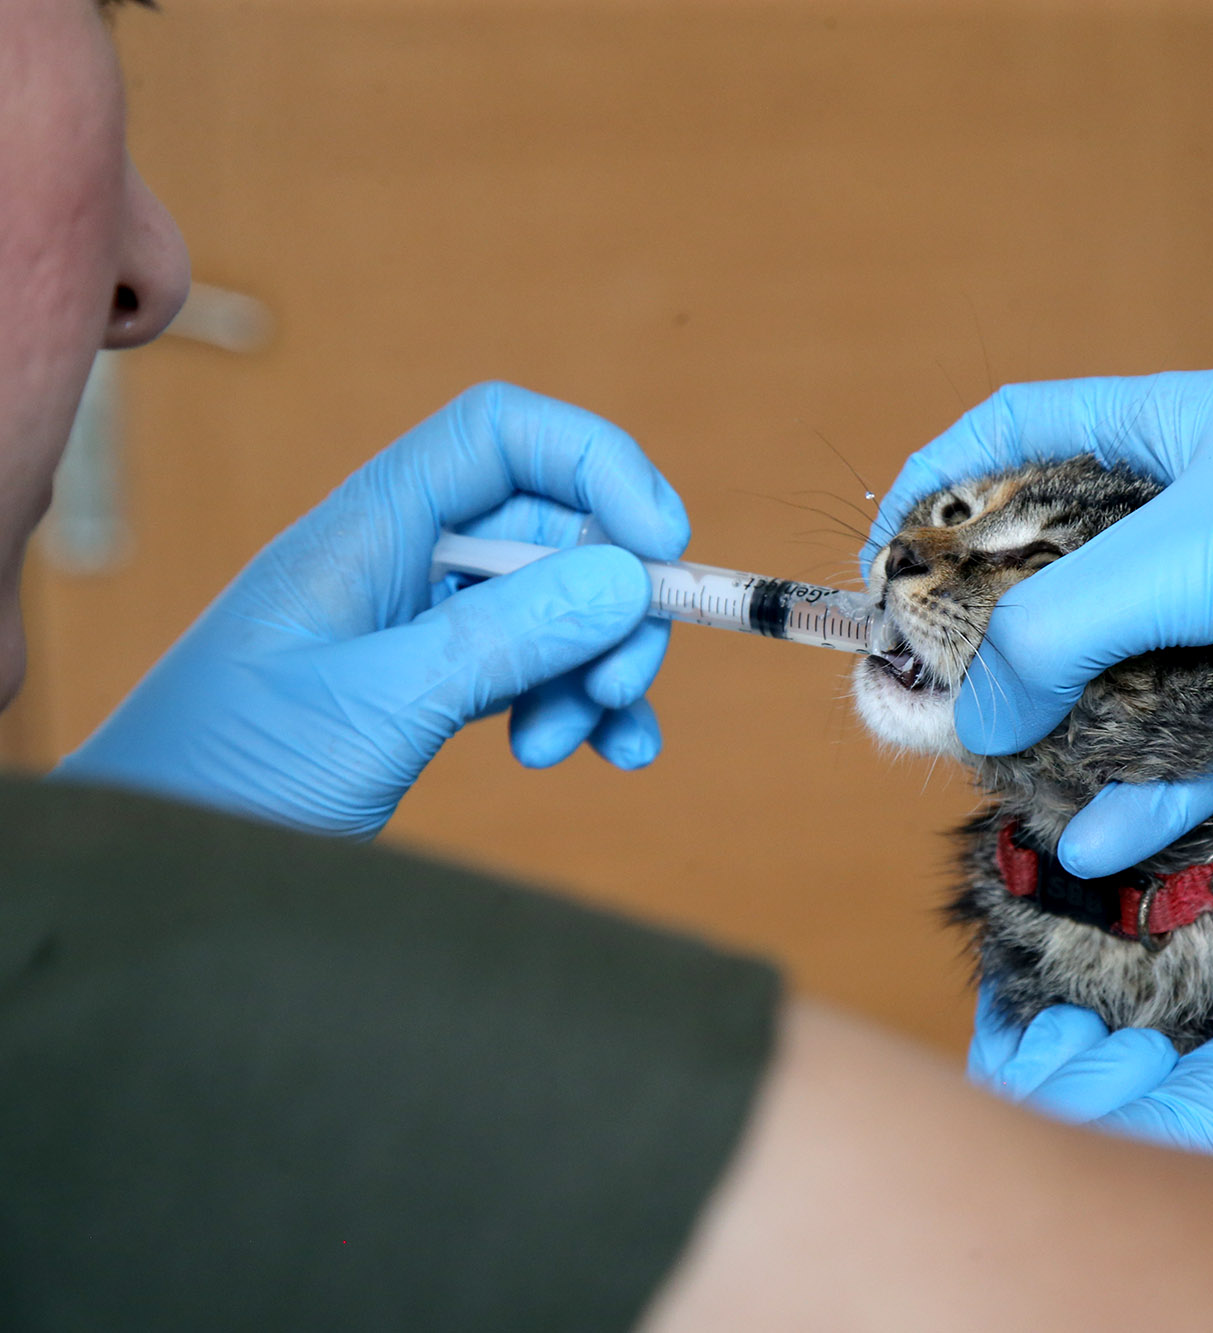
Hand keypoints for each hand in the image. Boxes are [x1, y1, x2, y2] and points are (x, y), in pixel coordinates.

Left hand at [54, 383, 687, 835]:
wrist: (158, 867)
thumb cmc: (227, 775)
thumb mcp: (379, 704)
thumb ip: (504, 638)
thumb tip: (627, 576)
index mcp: (369, 528)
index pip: (503, 435)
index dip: (597, 464)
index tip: (661, 544)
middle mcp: (401, 562)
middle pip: (552, 528)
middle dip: (613, 600)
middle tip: (624, 682)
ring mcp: (419, 625)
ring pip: (558, 606)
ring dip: (597, 667)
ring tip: (582, 740)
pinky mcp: (430, 686)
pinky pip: (537, 670)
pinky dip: (581, 705)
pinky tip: (600, 754)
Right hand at [868, 371, 1212, 873]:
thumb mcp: (1196, 555)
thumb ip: (1064, 628)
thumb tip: (974, 717)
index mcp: (1173, 429)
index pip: (1016, 433)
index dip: (936, 491)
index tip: (881, 572)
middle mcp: (1209, 506)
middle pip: (1067, 567)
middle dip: (998, 641)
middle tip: (938, 707)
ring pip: (1134, 666)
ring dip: (1074, 728)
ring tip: (1011, 786)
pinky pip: (1207, 738)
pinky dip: (1156, 788)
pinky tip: (1102, 842)